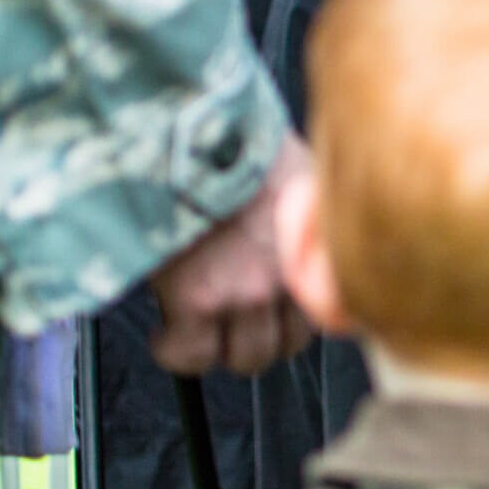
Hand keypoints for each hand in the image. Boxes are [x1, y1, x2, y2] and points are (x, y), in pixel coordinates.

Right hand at [148, 134, 313, 374]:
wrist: (193, 130)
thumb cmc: (242, 140)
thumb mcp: (299, 181)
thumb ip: (303, 227)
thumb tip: (301, 241)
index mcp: (314, 252)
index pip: (322, 316)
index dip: (294, 318)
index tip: (278, 315)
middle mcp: (288, 277)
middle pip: (284, 346)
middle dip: (259, 337)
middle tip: (233, 319)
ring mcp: (244, 293)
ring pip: (242, 358)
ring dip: (219, 347)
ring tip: (200, 324)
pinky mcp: (196, 299)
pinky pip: (187, 355)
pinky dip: (174, 350)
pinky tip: (166, 332)